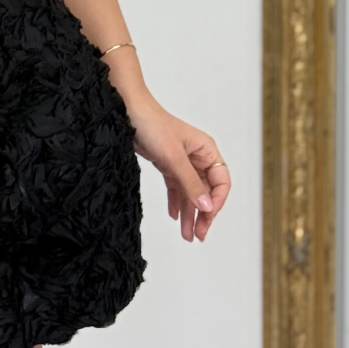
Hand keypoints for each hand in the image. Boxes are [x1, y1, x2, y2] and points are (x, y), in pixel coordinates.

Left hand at [121, 92, 230, 242]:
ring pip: (191, 193)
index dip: (216, 202)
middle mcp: (198, 157)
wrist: (127, 112)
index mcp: (206, 150)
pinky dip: (176, 202)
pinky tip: (174, 216)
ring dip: (189, 214)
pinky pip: (177, 188)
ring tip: (187, 235)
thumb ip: (191, 183)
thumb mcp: (174, 158)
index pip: (221, 182)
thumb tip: (207, 207)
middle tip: (199, 235)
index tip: (207, 218)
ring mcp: (183, 161)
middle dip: (203, 214)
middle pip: (207, 191)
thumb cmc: (153, 126)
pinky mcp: (168, 164)